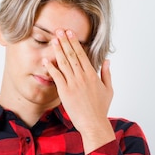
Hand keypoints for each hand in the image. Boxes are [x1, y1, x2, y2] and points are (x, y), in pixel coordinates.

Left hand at [43, 29, 115, 152]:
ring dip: (58, 50)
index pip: (82, 54)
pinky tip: (46, 60)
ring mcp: (73, 83)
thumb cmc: (100, 108)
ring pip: (64, 63)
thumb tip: (107, 60)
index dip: (74, 42)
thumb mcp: (108, 89)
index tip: (69, 33)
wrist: (93, 123)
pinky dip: (51, 67)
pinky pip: (57, 76)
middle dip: (64, 41)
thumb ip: (106, 73)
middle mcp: (82, 76)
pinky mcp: (65, 92)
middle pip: (72, 55)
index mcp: (92, 74)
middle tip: (59, 30)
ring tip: (53, 40)